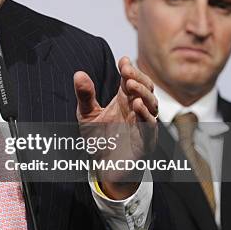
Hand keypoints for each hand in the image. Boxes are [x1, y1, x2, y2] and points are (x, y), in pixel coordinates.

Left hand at [74, 57, 157, 198]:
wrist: (104, 168)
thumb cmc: (100, 139)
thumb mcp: (87, 114)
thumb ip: (85, 95)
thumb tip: (78, 74)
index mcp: (125, 100)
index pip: (132, 80)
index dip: (130, 70)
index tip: (123, 61)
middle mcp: (136, 110)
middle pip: (146, 88)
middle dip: (138, 78)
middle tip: (126, 71)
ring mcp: (143, 125)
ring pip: (152, 105)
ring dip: (143, 93)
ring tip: (131, 85)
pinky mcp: (145, 142)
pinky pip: (150, 127)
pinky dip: (145, 116)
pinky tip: (137, 106)